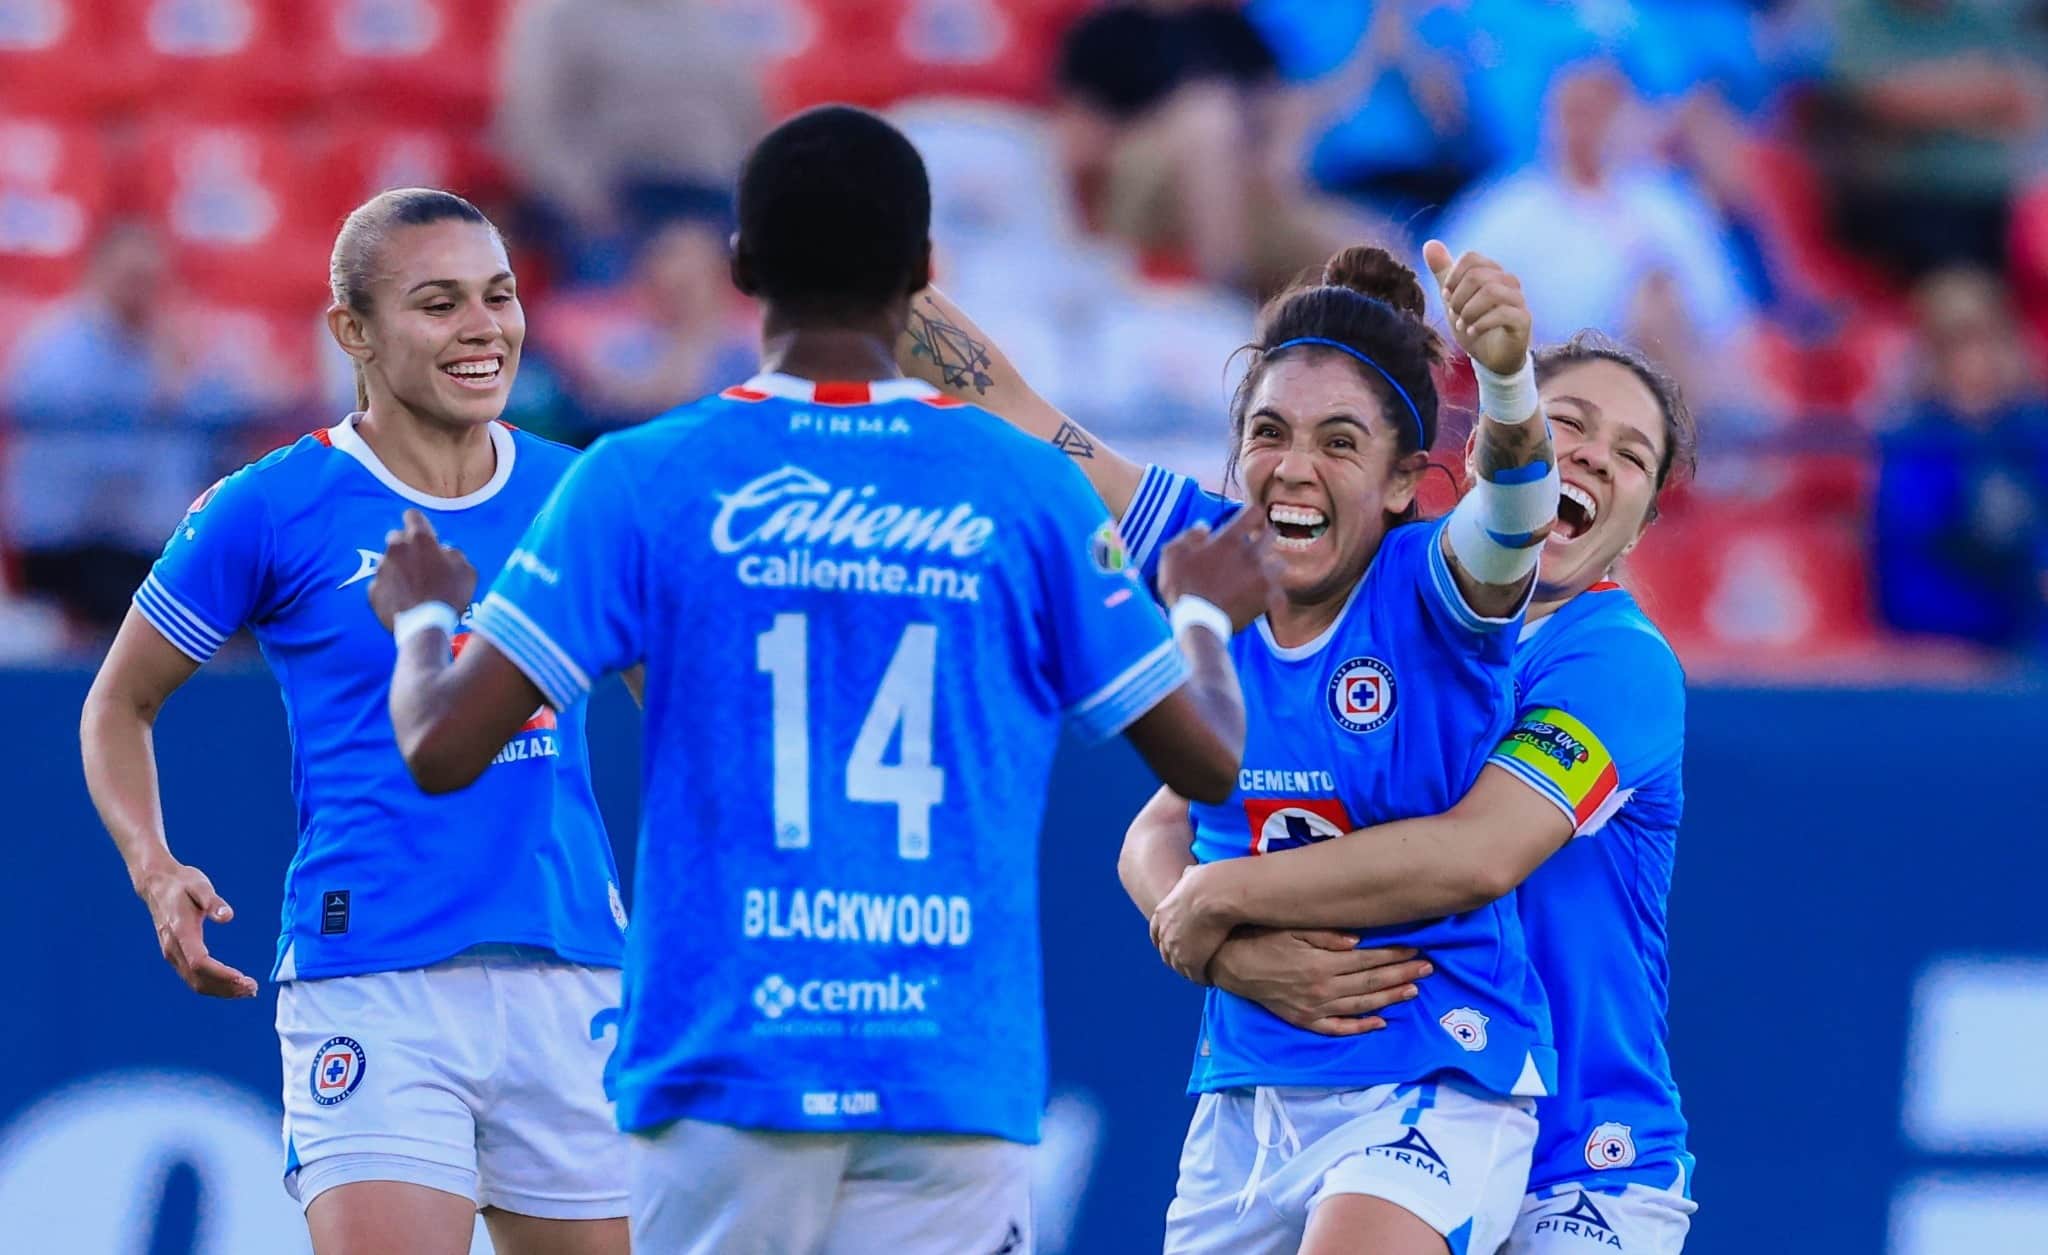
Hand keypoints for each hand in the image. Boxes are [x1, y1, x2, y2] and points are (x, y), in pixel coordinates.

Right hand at [136, 861, 256, 997]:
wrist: (157, 883)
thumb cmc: (182, 883)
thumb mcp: (200, 886)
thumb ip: (213, 902)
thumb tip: (228, 916)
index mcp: (180, 932)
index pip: (200, 962)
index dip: (221, 974)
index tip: (243, 979)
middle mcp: (173, 947)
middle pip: (198, 978)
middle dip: (225, 988)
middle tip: (252, 989)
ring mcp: (172, 953)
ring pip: (194, 982)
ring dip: (220, 990)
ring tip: (246, 990)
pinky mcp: (175, 955)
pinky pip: (192, 978)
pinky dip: (212, 985)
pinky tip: (230, 985)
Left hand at [368, 510, 475, 630]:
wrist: (426, 627)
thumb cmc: (450, 595)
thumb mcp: (467, 570)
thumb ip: (453, 553)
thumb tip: (444, 552)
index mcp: (419, 538)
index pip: (412, 515)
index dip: (420, 524)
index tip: (427, 535)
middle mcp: (395, 548)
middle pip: (396, 538)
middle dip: (407, 547)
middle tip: (421, 565)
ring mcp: (381, 569)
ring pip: (388, 562)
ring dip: (399, 570)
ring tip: (414, 589)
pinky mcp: (372, 590)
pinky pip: (381, 584)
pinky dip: (390, 590)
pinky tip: (404, 602)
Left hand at [1150, 863, 1234, 982]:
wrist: (1214, 895)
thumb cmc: (1209, 881)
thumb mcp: (1193, 875)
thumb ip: (1188, 876)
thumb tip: (1189, 871)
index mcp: (1163, 913)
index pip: (1156, 932)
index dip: (1163, 938)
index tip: (1171, 943)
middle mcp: (1165, 933)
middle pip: (1165, 951)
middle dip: (1175, 956)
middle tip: (1188, 962)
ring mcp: (1176, 948)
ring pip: (1179, 966)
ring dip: (1189, 970)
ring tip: (1202, 972)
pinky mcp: (1190, 960)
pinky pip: (1194, 974)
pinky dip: (1201, 977)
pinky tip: (1210, 977)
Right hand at [1156, 506, 1280, 630]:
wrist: (1198, 624)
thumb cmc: (1182, 588)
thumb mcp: (1172, 555)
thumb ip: (1189, 535)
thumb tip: (1205, 526)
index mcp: (1230, 540)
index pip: (1254, 512)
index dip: (1252, 513)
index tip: (1249, 519)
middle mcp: (1252, 555)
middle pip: (1271, 535)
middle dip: (1264, 536)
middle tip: (1255, 544)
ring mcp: (1263, 577)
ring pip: (1279, 563)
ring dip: (1270, 565)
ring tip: (1260, 572)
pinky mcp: (1268, 599)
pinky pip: (1279, 591)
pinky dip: (1272, 592)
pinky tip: (1263, 595)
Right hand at [1209, 929, 1431, 1036]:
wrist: (1230, 964)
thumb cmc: (1261, 938)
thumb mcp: (1291, 927)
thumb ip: (1325, 934)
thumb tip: (1358, 941)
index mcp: (1322, 963)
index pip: (1368, 959)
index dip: (1394, 954)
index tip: (1416, 949)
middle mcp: (1322, 988)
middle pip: (1371, 982)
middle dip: (1402, 974)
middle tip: (1427, 968)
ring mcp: (1314, 1008)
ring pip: (1361, 1006)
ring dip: (1390, 998)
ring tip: (1413, 991)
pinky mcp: (1304, 1020)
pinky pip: (1337, 1028)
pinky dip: (1360, 1028)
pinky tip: (1380, 1023)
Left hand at [1424, 240, 1530, 375]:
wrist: (1490, 357)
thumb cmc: (1474, 324)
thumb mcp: (1452, 298)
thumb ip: (1443, 272)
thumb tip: (1430, 243)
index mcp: (1491, 272)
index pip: (1471, 258)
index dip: (1453, 277)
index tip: (1446, 296)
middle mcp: (1508, 281)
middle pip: (1477, 275)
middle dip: (1458, 298)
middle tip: (1454, 314)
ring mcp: (1518, 300)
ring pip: (1491, 291)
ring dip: (1469, 311)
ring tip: (1462, 325)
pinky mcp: (1523, 320)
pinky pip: (1503, 313)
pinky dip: (1481, 323)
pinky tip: (1472, 332)